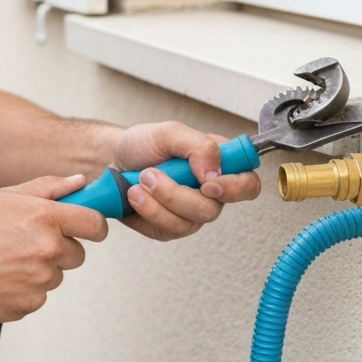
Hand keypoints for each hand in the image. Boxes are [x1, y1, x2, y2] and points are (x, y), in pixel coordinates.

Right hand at [0, 174, 108, 323]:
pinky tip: (3, 279)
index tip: (89, 230)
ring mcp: (41, 279)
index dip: (95, 227)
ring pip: (56, 276)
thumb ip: (49, 187)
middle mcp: (49, 248)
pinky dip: (25, 290)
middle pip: (78, 254)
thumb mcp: (8, 196)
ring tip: (9, 262)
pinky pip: (39, 296)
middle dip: (60, 250)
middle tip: (28, 245)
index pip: (95, 224)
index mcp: (47, 217)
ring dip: (40, 271)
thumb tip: (79, 182)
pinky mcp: (31, 302)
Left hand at [113, 121, 261, 240]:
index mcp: (219, 166)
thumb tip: (215, 173)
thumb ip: (199, 146)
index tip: (208, 184)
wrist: (113, 159)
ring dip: (156, 201)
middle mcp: (209, 193)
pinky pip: (165, 229)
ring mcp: (189, 214)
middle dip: (176, 194)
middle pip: (212, 209)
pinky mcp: (168, 228)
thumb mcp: (169, 132)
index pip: (248, 184)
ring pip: (186, 223)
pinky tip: (134, 195)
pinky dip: (146, 210)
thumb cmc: (144, 144)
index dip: (236, 188)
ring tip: (138, 181)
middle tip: (150, 173)